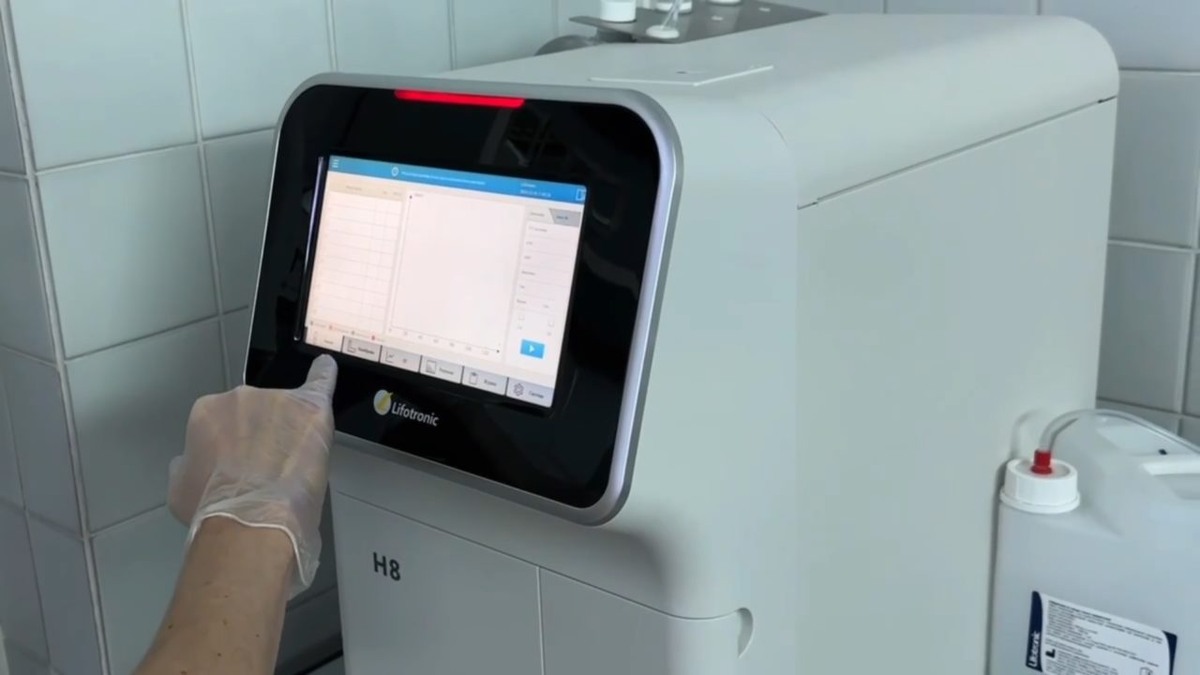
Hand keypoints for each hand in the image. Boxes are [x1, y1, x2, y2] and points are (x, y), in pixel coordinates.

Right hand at [167, 355, 337, 596]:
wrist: (252, 517)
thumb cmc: (211, 506)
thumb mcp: (179, 488)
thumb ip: (187, 464)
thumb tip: (191, 460)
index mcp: (206, 412)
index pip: (221, 422)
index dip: (230, 447)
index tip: (235, 468)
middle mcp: (240, 396)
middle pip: (253, 413)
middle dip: (258, 438)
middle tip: (264, 472)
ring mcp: (278, 399)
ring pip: (285, 411)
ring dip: (288, 431)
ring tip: (292, 466)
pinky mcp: (311, 408)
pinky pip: (320, 382)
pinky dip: (323, 375)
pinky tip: (326, 367)